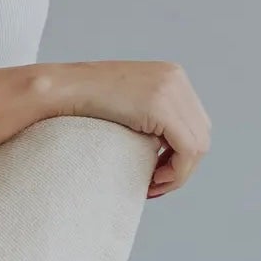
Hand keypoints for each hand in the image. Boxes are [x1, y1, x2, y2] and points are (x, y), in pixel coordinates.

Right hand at [63, 60, 210, 198]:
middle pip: (201, 133)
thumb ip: (149, 115)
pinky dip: (176, 172)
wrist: (59, 89)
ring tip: (153, 185)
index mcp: (171, 75)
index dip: (181, 155)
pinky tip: (154, 180)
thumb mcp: (126, 103)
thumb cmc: (80, 102)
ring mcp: (171, 89)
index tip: (157, 175)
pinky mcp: (161, 106)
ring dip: (179, 173)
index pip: (194, 123)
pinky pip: (188, 149)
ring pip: (198, 145)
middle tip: (156, 185)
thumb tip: (164, 147)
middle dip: (182, 166)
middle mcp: (176, 77)